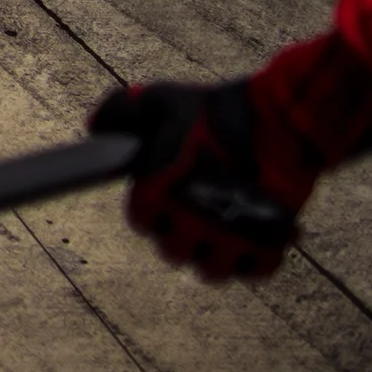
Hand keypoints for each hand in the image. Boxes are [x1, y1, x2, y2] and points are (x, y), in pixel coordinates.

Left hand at [91, 84, 306, 281]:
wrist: (276, 121)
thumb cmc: (213, 110)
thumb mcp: (158, 100)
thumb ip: (120, 113)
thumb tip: (94, 128)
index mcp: (157, 192)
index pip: (141, 222)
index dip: (151, 210)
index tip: (164, 197)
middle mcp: (188, 222)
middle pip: (172, 252)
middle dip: (180, 235)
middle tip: (194, 214)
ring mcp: (229, 236)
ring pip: (211, 270)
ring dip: (214, 254)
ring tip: (223, 231)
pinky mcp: (269, 242)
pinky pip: (256, 271)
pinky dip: (254, 258)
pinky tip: (254, 235)